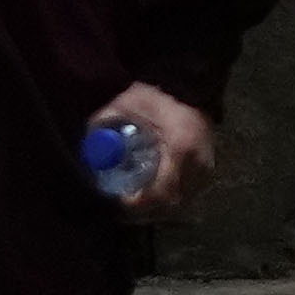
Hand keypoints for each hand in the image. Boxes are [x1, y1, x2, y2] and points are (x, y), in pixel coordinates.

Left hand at [91, 84, 217, 223]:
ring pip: (180, 203)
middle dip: (144, 211)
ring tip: (133, 201)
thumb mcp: (126, 103)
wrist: (187, 84)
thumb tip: (87, 148)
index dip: (138, 204)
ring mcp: (206, 167)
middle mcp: (198, 163)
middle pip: (170, 203)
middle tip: (121, 206)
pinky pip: (187, 195)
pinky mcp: (207, 169)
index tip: (119, 201)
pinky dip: (167, 200)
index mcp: (182, 147)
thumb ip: (104, 122)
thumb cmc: (156, 94)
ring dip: (156, 208)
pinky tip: (151, 193)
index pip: (161, 191)